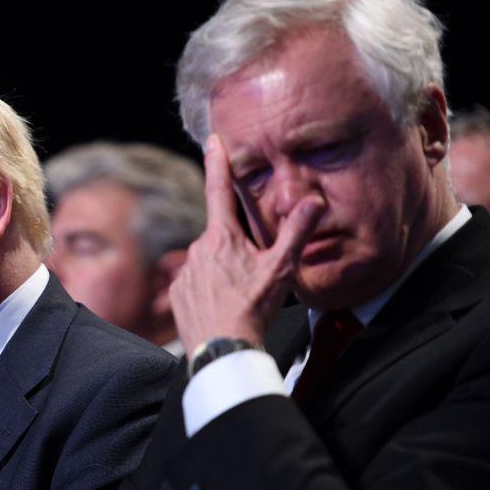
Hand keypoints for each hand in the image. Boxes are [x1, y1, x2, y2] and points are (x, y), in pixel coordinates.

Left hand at [171, 135, 324, 355]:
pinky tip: (225, 303)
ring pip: (210, 260)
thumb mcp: (281, 268)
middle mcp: (197, 249)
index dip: (218, 162)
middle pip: (221, 234)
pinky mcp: (177, 292)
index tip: (214, 140)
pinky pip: (197, 282)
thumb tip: (312, 201)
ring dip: (225, 269)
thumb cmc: (252, 309)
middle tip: (254, 271)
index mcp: (221, 236)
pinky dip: (212, 288)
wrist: (223, 349)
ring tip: (242, 294)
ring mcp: (185, 271)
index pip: (218, 189)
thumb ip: (296, 232)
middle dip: (237, 244)